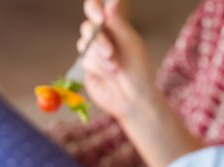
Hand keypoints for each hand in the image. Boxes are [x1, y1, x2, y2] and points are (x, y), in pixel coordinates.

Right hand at [78, 0, 159, 121]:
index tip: (101, 17)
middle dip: (98, 41)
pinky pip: (85, 60)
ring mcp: (92, 52)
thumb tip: (112, 1)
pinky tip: (110, 74)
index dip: (94, 9)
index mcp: (114, 27)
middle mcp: (101, 37)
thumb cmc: (139, 71)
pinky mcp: (87, 67)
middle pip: (87, 27)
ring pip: (84, 45)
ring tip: (115, 69)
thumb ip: (118, 23)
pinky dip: (98, 67)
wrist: (135, 99)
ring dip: (100, 57)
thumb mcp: (131, 45)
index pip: (96, 9)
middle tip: (110, 53)